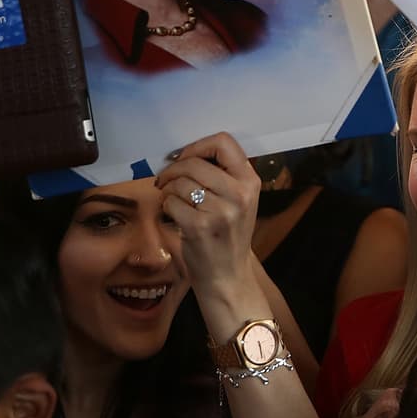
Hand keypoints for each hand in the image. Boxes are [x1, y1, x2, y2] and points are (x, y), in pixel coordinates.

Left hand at [154, 132, 258, 292]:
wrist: (228, 275)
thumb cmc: (228, 234)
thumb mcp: (239, 201)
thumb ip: (223, 175)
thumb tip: (186, 153)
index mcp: (250, 181)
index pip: (224, 142)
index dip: (198, 146)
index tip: (186, 157)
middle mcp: (239, 194)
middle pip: (195, 162)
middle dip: (173, 169)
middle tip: (166, 179)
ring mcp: (221, 211)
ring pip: (180, 182)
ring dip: (168, 189)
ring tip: (172, 199)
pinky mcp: (199, 227)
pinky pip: (171, 202)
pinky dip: (166, 206)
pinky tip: (174, 215)